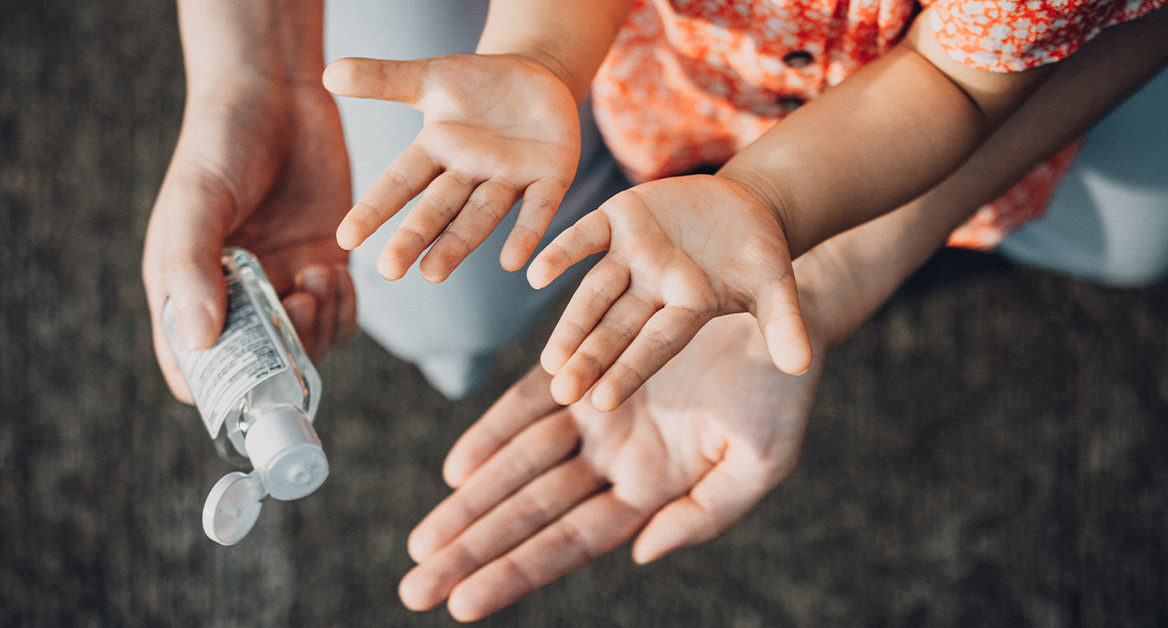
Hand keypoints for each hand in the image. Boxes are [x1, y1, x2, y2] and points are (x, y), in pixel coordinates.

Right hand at [142, 77, 354, 402]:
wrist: (277, 94)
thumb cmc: (221, 141)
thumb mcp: (197, 202)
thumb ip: (195, 269)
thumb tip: (198, 342)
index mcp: (186, 289)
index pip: (194, 368)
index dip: (218, 389)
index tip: (251, 380)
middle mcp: (234, 297)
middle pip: (260, 367)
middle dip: (285, 354)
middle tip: (300, 307)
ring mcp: (281, 284)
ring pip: (307, 347)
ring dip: (320, 327)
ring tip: (318, 276)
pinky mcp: (323, 265)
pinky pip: (339, 316)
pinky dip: (344, 308)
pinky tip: (336, 271)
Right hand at [322, 53, 579, 281]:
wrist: (538, 78)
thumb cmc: (478, 85)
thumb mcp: (431, 78)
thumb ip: (383, 79)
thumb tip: (329, 73)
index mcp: (437, 152)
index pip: (400, 182)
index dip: (375, 207)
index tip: (346, 238)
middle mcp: (469, 173)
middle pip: (437, 208)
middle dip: (414, 237)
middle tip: (390, 271)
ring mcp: (510, 178)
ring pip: (481, 215)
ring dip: (459, 245)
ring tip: (433, 273)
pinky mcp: (551, 177)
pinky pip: (538, 208)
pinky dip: (526, 233)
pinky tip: (514, 263)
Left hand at [398, 314, 822, 620]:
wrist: (777, 314)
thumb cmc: (780, 392)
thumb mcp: (760, 463)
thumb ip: (703, 515)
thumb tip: (641, 554)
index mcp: (651, 491)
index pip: (570, 542)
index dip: (516, 571)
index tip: (463, 602)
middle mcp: (612, 460)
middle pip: (529, 514)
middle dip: (473, 550)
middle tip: (416, 586)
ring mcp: (594, 412)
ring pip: (517, 466)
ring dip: (469, 502)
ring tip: (422, 542)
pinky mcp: (584, 364)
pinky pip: (527, 403)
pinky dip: (491, 433)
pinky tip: (457, 469)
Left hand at [526, 174, 811, 410]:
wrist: (744, 205)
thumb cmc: (760, 256)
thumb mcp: (777, 289)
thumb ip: (784, 324)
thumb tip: (799, 364)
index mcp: (686, 311)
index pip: (655, 346)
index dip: (630, 370)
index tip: (601, 401)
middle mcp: (651, 290)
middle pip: (616, 329)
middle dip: (590, 358)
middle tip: (561, 391)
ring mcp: (631, 256)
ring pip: (594, 292)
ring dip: (571, 323)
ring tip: (548, 359)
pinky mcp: (618, 219)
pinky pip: (585, 237)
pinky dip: (561, 252)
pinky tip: (533, 274)